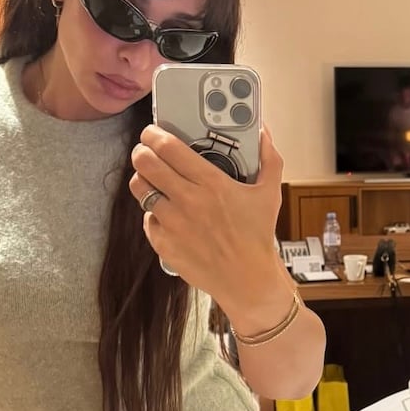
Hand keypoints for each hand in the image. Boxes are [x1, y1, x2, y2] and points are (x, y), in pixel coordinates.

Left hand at [129, 124, 284, 307]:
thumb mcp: (270, 193)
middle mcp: (189, 201)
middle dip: (141, 151)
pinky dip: (154, 213)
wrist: (248, 279)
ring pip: (140, 189)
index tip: (153, 131)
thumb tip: (263, 132)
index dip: (154, 133)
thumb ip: (268, 158)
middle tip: (146, 150)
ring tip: (152, 178)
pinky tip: (167, 212)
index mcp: (212, 183)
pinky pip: (147, 219)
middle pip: (146, 163)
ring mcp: (173, 224)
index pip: (169, 147)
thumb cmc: (258, 236)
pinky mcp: (164, 244)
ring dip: (143, 179)